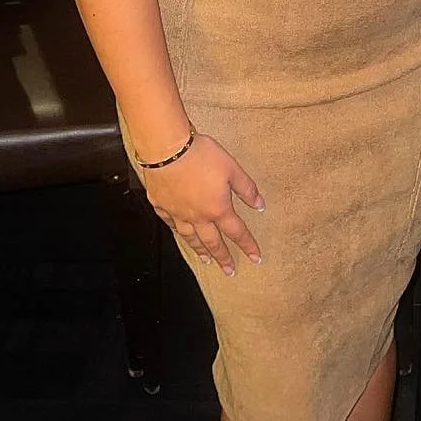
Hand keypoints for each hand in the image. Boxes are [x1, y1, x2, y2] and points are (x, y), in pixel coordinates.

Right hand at [143, 133, 263, 272]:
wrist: (167, 149)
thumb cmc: (201, 155)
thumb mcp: (232, 168)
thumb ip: (246, 189)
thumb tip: (260, 205)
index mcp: (217, 208)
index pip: (236, 232)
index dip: (248, 245)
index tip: (256, 258)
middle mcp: (197, 216)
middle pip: (212, 242)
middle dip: (222, 257)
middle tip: (229, 270)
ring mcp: (177, 212)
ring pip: (190, 237)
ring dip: (199, 250)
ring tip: (205, 260)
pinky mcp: (161, 204)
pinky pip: (170, 223)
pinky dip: (177, 230)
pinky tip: (179, 233)